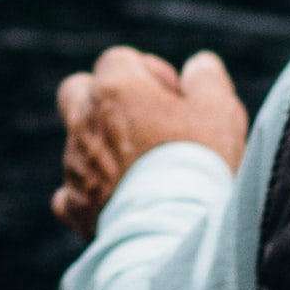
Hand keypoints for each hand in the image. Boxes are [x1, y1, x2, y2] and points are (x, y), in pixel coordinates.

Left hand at [51, 43, 248, 242]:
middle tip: (143, 123)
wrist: (175, 229)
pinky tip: (116, 202)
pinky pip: (69, 194)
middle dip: (104, 100)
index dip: (148, 73)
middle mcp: (84, 122)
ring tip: (145, 173)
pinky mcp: (75, 206)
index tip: (175, 99)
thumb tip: (199, 65)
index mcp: (115, 89)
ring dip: (103, 149)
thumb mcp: (219, 110)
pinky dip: (88, 195)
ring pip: (77, 144)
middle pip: (78, 91)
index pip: (119, 60)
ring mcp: (75, 166)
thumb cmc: (199, 163)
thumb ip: (207, 80)